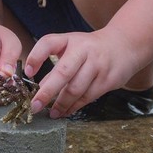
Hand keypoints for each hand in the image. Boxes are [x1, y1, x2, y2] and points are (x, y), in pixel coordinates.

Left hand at [24, 28, 142, 117]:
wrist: (124, 45)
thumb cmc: (90, 49)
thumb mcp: (72, 48)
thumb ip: (56, 66)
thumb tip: (39, 89)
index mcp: (70, 40)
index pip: (48, 43)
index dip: (36, 57)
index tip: (27, 72)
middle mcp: (83, 50)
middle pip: (63, 72)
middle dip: (47, 92)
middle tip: (35, 105)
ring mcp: (97, 65)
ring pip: (76, 89)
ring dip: (61, 104)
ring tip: (52, 113)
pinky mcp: (107, 80)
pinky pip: (88, 97)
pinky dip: (74, 106)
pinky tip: (66, 111)